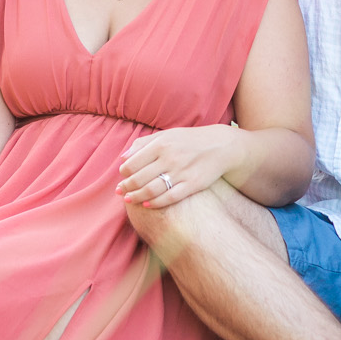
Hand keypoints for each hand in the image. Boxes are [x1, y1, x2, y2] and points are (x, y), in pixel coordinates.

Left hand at [116, 126, 240, 208]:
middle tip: (120, 192)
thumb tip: (123, 158)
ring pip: (151, 190)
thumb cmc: (189, 140)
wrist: (220, 146)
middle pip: (139, 178)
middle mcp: (169, 158)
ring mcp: (181, 172)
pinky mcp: (192, 185)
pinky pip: (169, 197)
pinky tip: (146, 204)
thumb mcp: (166, 135)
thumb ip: (143, 143)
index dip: (123, 173)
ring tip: (129, 199)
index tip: (122, 177)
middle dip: (126, 187)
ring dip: (136, 197)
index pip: (132, 163)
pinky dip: (155, 203)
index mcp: (160, 144)